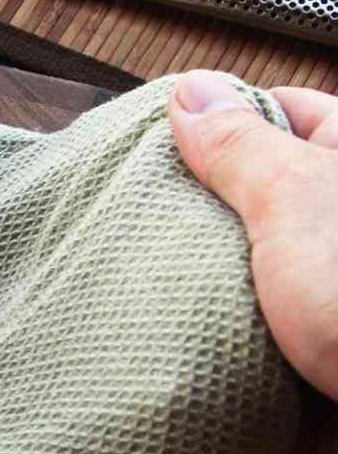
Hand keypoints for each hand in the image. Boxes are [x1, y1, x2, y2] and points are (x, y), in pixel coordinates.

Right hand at [169, 71, 337, 453]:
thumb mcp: (297, 202)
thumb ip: (240, 147)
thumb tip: (192, 91)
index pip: (282, 113)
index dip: (217, 122)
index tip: (154, 145)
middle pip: (256, 199)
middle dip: (195, 216)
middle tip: (134, 221)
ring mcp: (328, 299)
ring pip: (245, 277)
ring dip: (200, 291)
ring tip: (141, 285)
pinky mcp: (311, 363)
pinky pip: (247, 344)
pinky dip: (212, 349)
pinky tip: (175, 346)